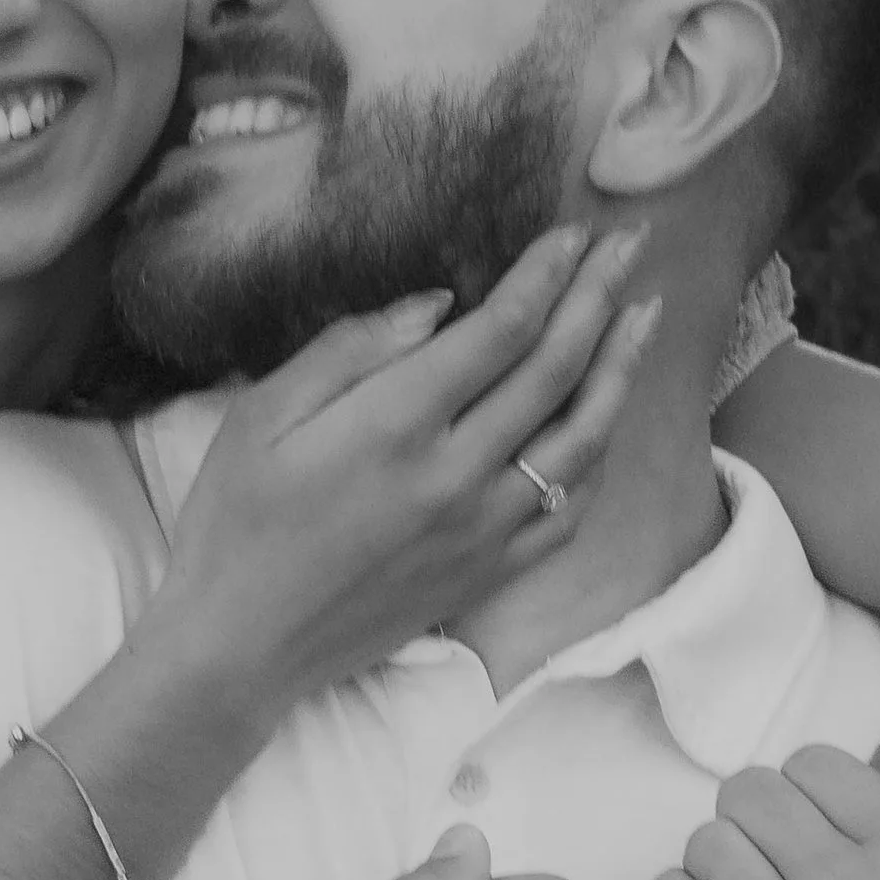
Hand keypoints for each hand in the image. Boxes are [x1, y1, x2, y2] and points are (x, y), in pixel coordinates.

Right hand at [150, 223, 659, 727]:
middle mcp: (455, 476)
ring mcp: (482, 531)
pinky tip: (606, 418)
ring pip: (580, 440)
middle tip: (632, 245)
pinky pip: (568, 510)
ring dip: (619, 370)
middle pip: (553, 372)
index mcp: (394, 425)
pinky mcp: (488, 574)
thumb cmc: (234, 521)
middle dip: (598, 298)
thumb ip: (351, 350)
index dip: (547, 274)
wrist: (239, 647)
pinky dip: (598, 457)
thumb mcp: (261, 416)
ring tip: (644, 315)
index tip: (577, 231)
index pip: (501, 331)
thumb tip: (439, 305)